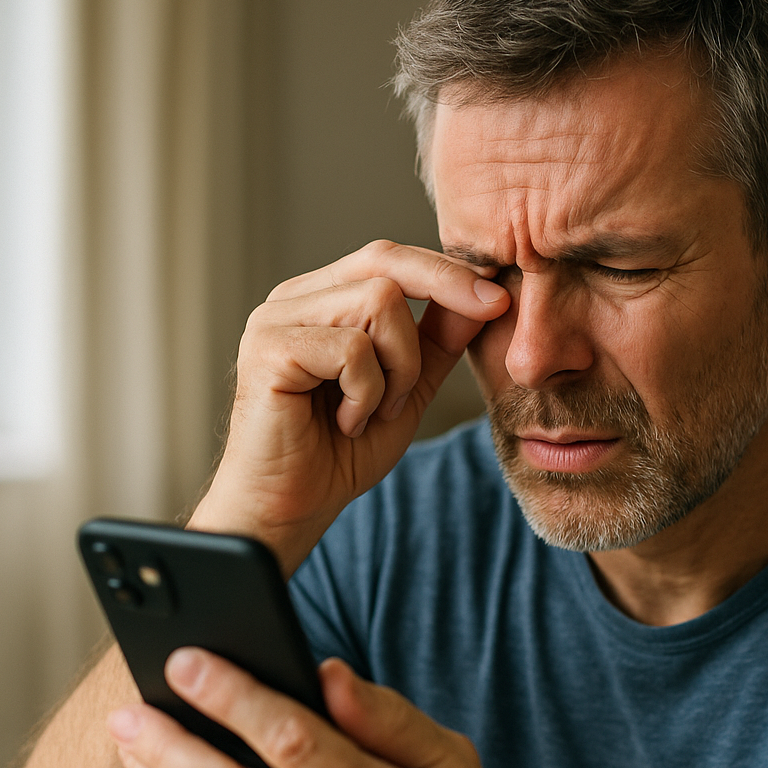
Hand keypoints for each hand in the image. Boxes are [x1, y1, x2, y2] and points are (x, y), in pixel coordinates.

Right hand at [190, 242, 509, 572]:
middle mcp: (294, 299)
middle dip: (443, 293)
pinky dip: (367, 393)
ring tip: (374, 410)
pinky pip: (353, 350)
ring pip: (378, 303)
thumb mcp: (407, 390)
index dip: (447, 272)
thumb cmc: (338, 454)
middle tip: (481, 321)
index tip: (499, 300)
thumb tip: (484, 298)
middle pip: (385, 262)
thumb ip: (437, 343)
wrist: (290, 509)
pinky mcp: (269, 350)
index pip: (389, 257)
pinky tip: (348, 422)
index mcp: (321, 299)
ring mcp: (275, 321)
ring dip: (398, 367)